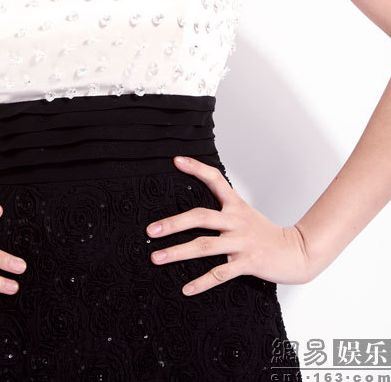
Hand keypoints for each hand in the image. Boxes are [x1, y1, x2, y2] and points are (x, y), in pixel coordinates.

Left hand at [146, 156, 314, 295]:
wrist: (297, 252)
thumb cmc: (266, 233)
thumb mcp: (245, 213)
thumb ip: (225, 207)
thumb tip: (197, 207)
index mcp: (236, 206)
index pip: (215, 180)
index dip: (196, 169)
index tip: (177, 161)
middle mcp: (236, 221)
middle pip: (201, 216)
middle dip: (173, 223)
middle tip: (151, 229)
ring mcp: (241, 242)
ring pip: (204, 246)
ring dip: (178, 252)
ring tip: (157, 258)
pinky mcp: (248, 263)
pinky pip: (220, 274)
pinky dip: (202, 282)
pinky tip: (186, 288)